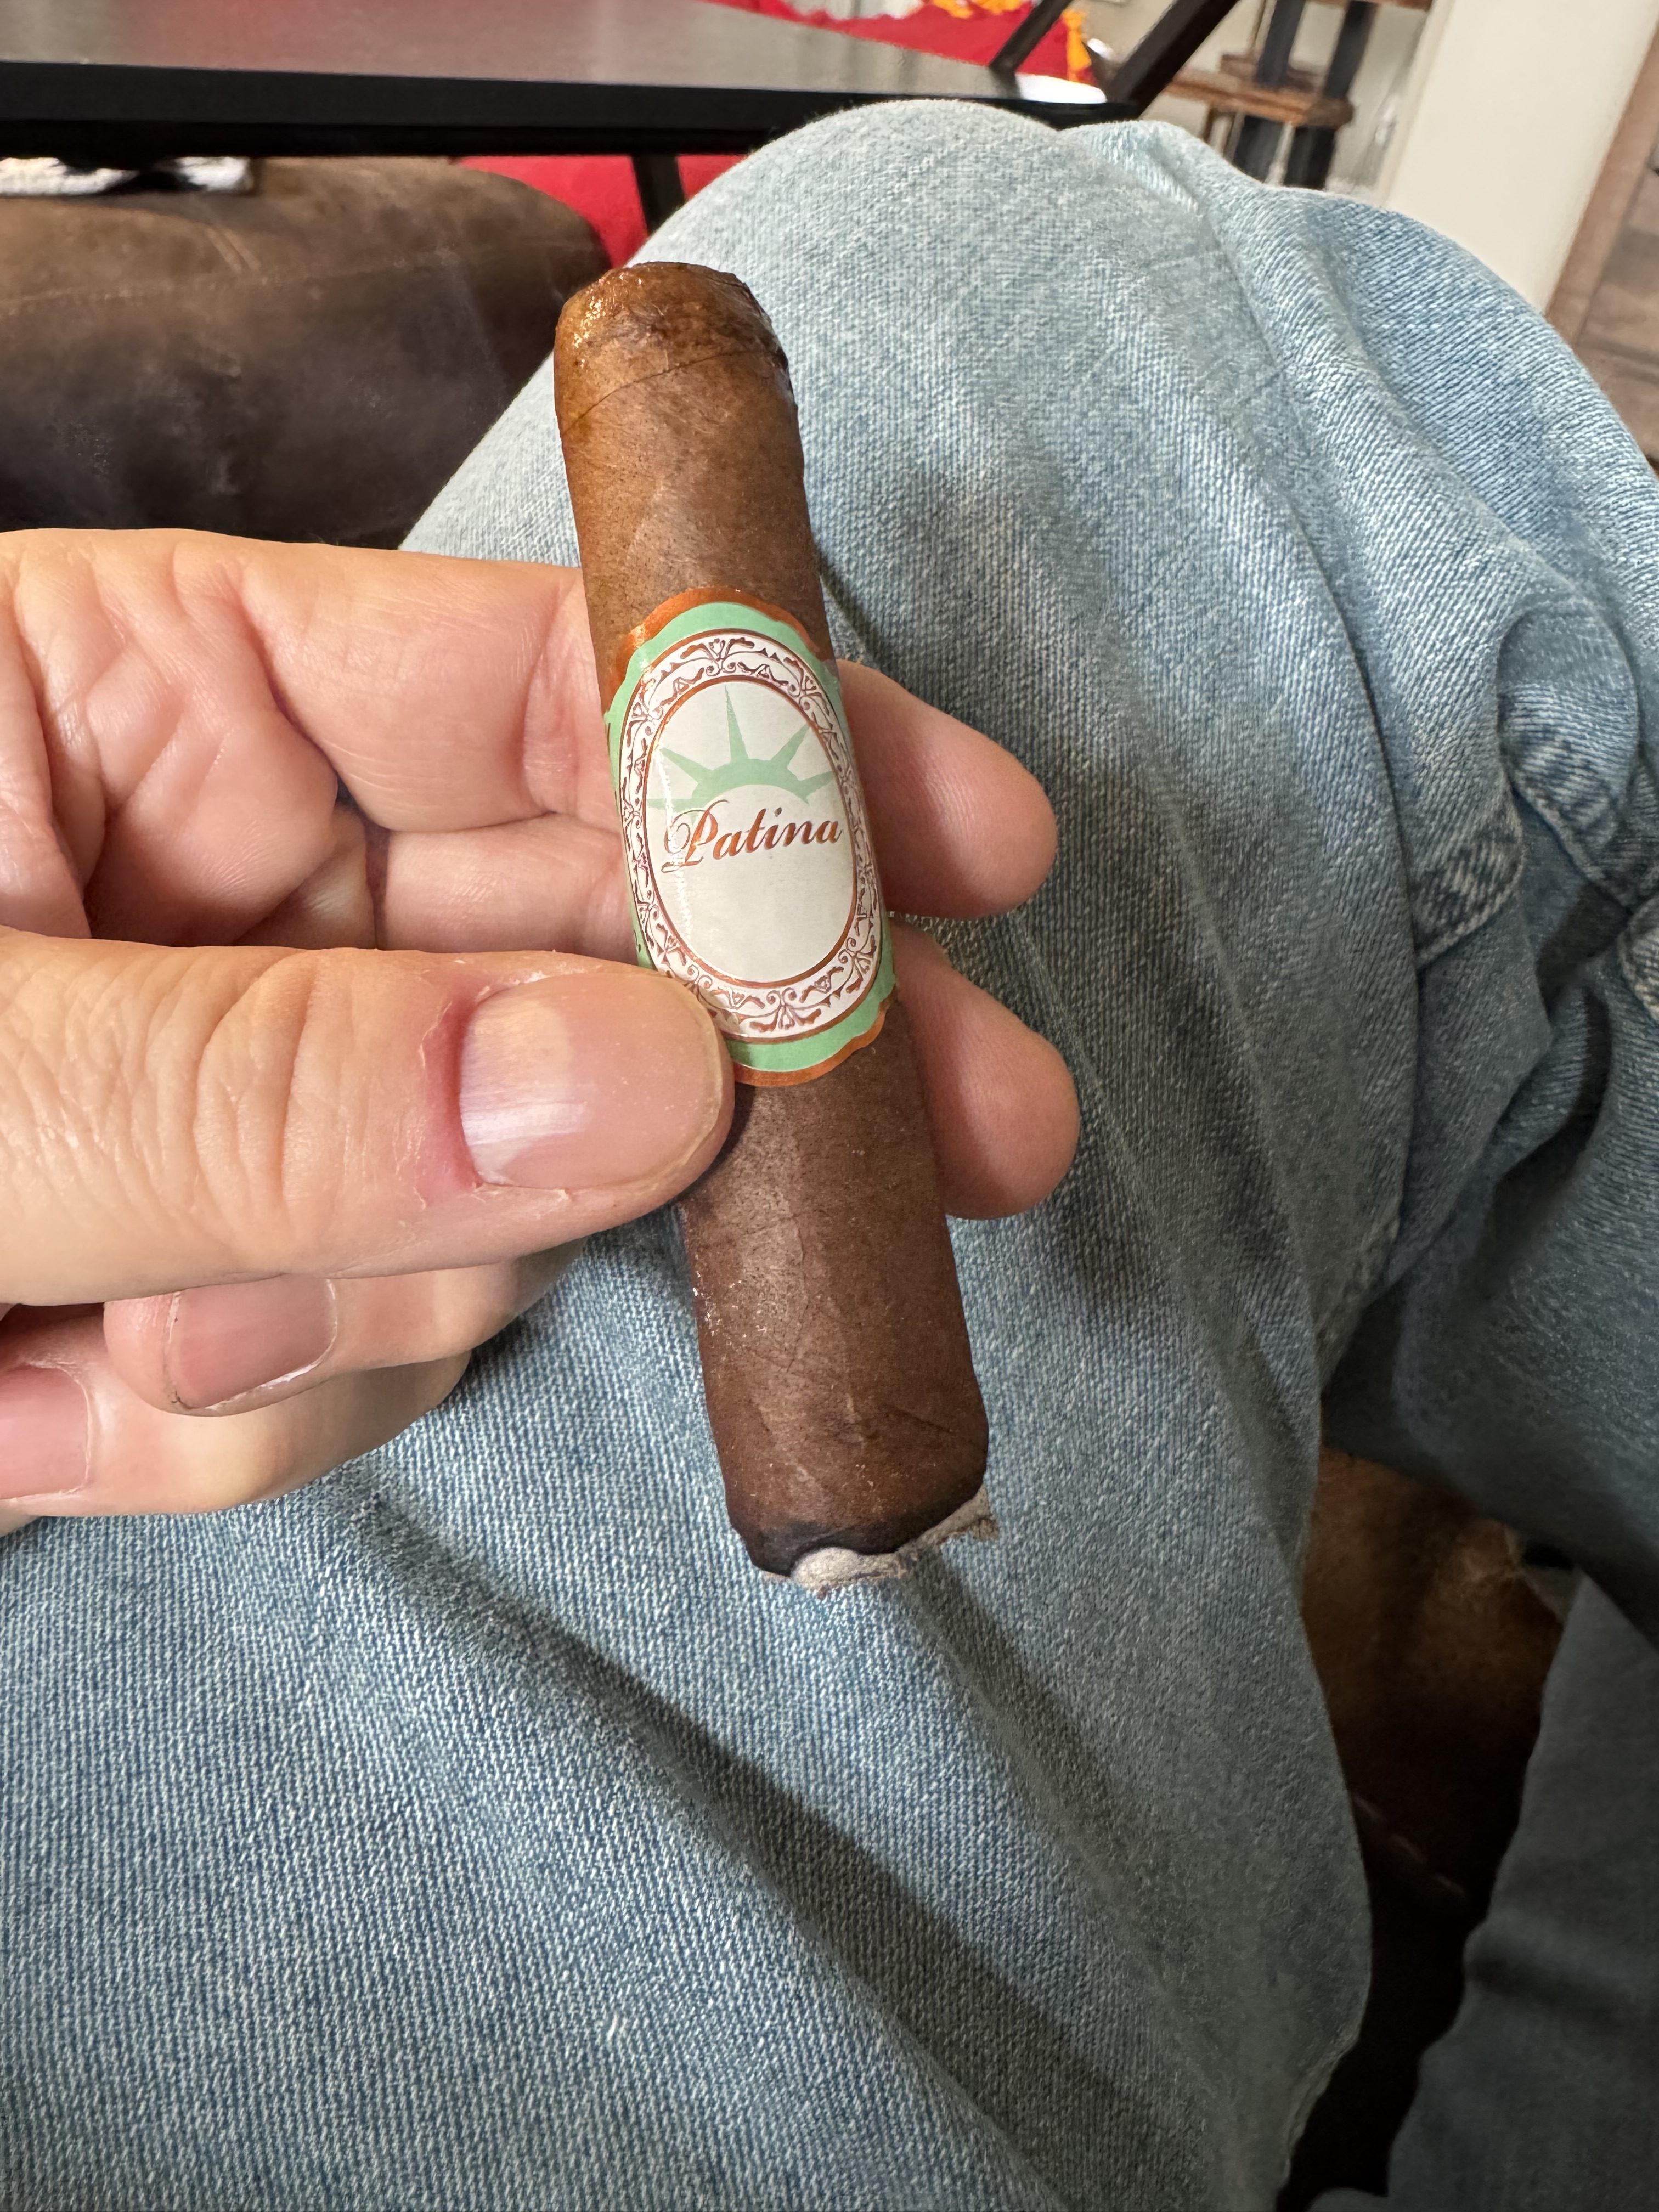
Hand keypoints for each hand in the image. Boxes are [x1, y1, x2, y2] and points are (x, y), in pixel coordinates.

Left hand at [0, 530, 1076, 1530]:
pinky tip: (44, 1411)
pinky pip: (365, 1365)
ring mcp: (256, 1108)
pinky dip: (251, 1421)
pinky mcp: (228, 1290)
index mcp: (154, 706)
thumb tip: (645, 1088)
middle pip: (592, 959)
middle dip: (750, 1076)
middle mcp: (241, 897)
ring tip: (133, 1342)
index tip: (977, 842)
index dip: (767, 751)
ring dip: (376, 1298)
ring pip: (488, 1204)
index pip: (531, 684)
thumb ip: (270, 1081)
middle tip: (975, 1141)